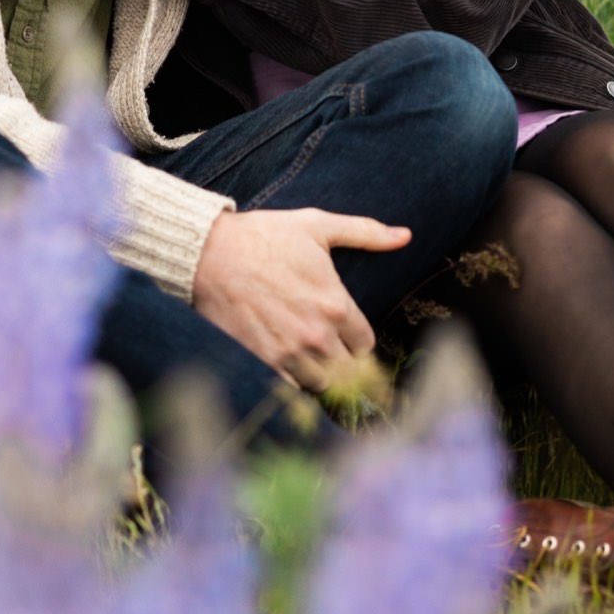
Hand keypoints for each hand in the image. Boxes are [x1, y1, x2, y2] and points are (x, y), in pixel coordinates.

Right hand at [190, 206, 408, 391]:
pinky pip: (290, 388)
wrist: (209, 254)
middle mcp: (317, 335)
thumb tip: (405, 236)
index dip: (356, 338)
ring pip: (322, 384)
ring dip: (319, 373)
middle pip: (348, 369)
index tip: (343, 330)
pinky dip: (292, 380)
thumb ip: (365, 232)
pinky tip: (285, 361)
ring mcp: (289, 352)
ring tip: (306, 355)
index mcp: (336, 304)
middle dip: (342, 359)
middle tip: (327, 346)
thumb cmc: (264, 236)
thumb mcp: (317, 225)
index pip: (365, 344)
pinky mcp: (263, 361)